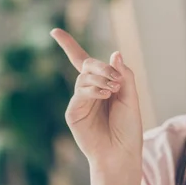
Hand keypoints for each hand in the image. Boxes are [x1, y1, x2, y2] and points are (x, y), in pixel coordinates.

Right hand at [51, 28, 142, 172]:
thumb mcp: (131, 97)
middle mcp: (88, 91)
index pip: (82, 61)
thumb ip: (124, 75)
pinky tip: (105, 95)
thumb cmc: (128, 128)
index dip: (68, 45)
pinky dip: (94, 90)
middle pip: (87, 65)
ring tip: (114, 91)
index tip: (54, 31)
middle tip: (116, 80)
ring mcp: (79, 101)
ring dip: (101, 78)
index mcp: (102, 85)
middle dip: (101, 67)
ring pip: (84, 77)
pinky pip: (81, 91)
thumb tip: (115, 53)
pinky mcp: (73, 112)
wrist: (121, 153)